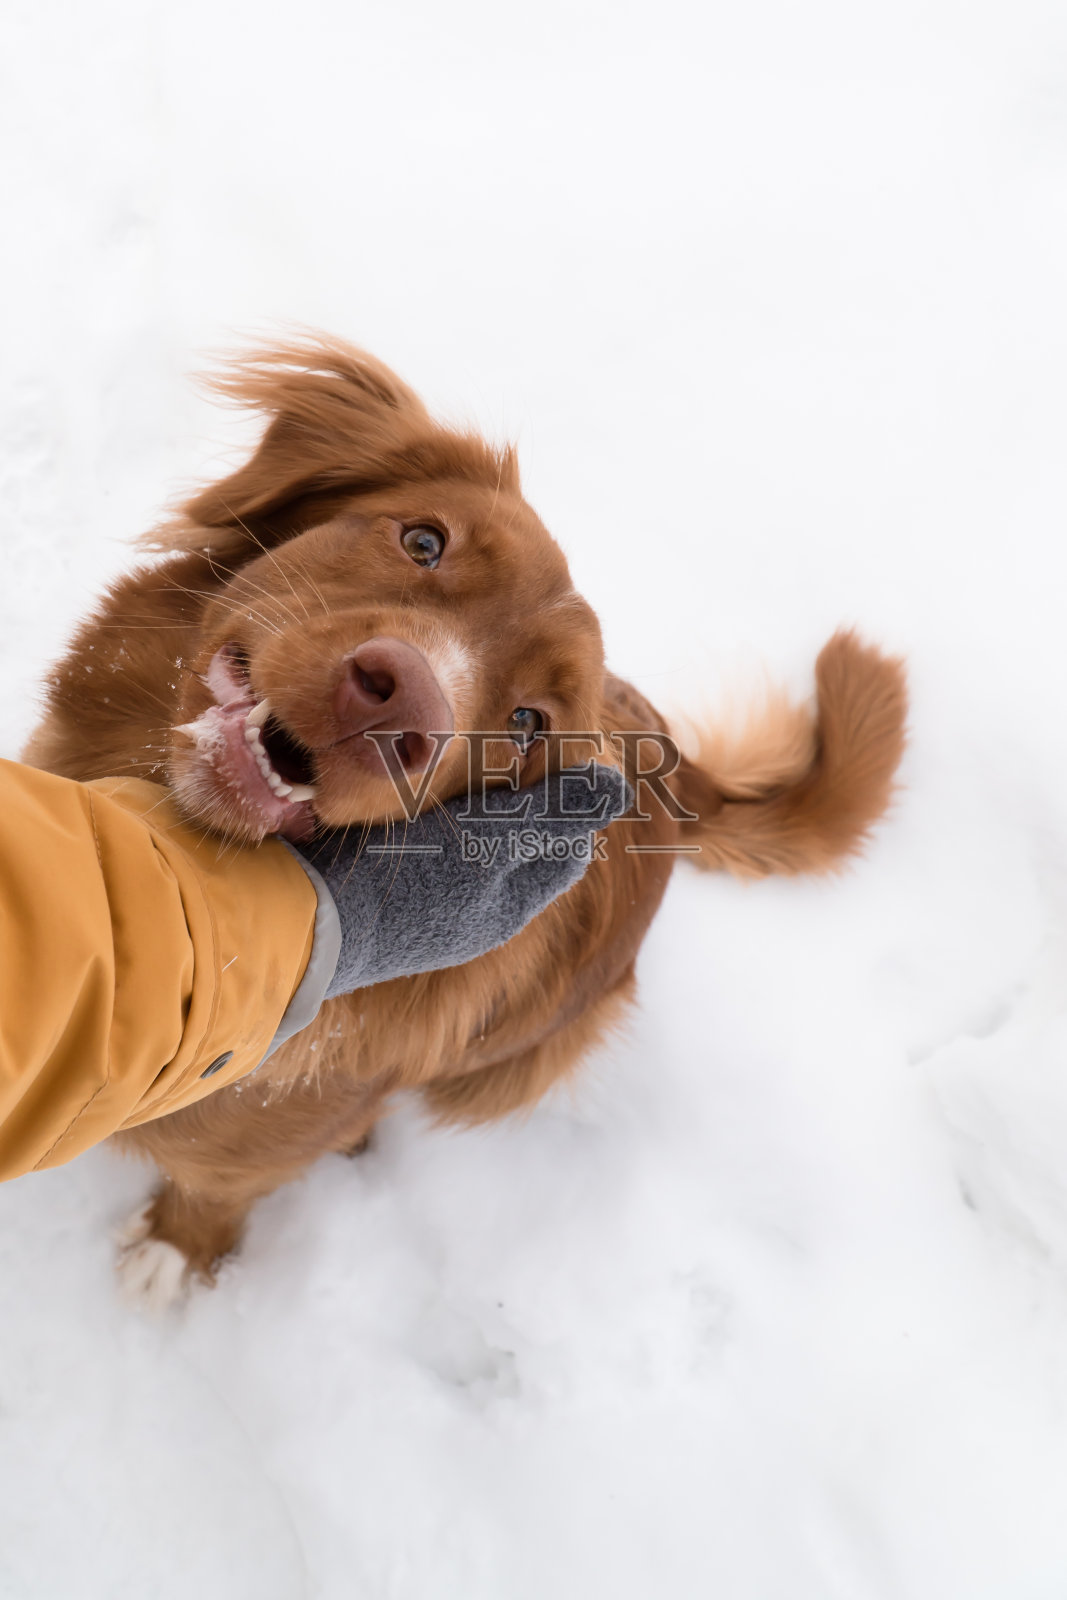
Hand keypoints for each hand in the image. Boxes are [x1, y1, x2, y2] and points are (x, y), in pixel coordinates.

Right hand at [292, 763, 629, 995]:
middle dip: (513, 783)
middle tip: (506, 724)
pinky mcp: (364, 870)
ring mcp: (411, 891)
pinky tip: (400, 762)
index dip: (570, 797)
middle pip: (511, 835)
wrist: (280, 922)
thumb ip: (550, 812)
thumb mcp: (485, 845)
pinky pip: (407, 828)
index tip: (559, 743)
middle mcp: (462, 907)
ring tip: (455, 734)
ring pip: (458, 828)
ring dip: (461, 784)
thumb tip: (623, 783)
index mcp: (501, 909)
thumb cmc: (394, 886)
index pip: (562, 848)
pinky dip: (415, 794)